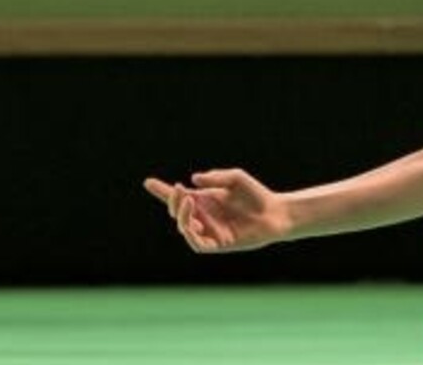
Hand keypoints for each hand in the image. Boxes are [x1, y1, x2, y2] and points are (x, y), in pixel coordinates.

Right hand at [144, 169, 289, 251]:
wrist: (275, 213)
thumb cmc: (256, 195)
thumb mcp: (235, 179)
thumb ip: (216, 178)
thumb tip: (193, 180)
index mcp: (203, 200)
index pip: (178, 197)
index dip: (162, 191)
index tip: (148, 182)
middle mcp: (203, 216)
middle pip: (177, 211)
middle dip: (173, 201)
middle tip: (178, 189)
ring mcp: (208, 231)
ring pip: (184, 228)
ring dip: (182, 215)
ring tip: (189, 200)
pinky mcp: (217, 244)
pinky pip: (197, 244)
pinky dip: (191, 234)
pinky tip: (194, 221)